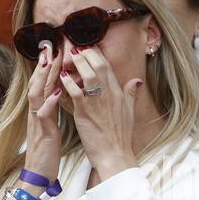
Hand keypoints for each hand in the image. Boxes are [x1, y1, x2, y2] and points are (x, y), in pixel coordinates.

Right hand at [22, 41, 62, 189]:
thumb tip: (57, 95)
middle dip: (44, 65)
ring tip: (52, 61)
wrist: (38, 176)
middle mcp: (35, 114)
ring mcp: (37, 123)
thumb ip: (52, 111)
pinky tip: (57, 92)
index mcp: (39, 112)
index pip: (41, 85)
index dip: (46, 67)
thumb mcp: (50, 127)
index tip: (52, 50)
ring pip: (37, 95)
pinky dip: (49, 103)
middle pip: (37, 84)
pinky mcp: (43, 133)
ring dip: (44, 77)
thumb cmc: (46, 153)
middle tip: (50, 46)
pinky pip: (44, 116)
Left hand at [61, 46, 140, 182]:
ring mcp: (97, 103)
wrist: (115, 154)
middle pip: (100, 66)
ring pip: (89, 75)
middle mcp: (109, 94)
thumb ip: (130, 94)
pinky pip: (76, 93)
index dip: (98, 54)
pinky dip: (68, 83)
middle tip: (77, 46)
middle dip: (88, 53)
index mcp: (118, 93)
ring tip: (70, 55)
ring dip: (79, 63)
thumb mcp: (129, 112)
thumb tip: (136, 81)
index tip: (89, 46)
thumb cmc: (120, 136)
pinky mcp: (85, 113)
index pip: (108, 67)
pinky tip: (62, 77)